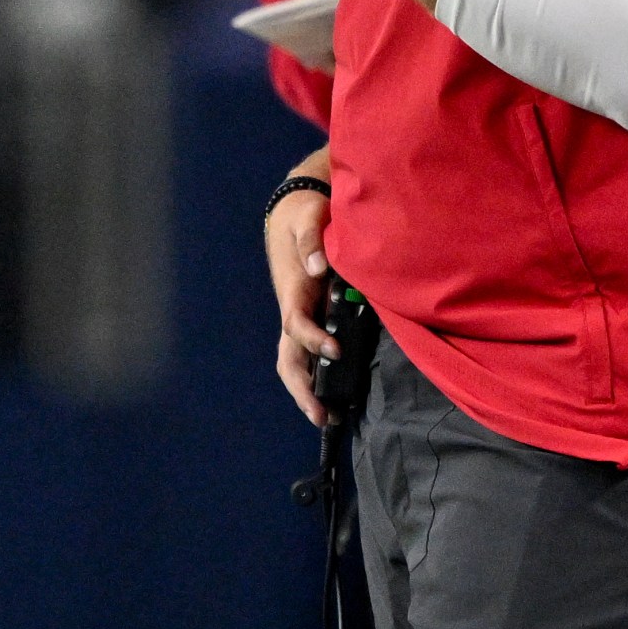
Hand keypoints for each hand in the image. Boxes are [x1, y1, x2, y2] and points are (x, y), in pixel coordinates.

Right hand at [265, 157, 335, 426]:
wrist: (295, 210)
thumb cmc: (305, 213)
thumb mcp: (309, 215)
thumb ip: (312, 240)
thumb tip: (317, 268)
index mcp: (293, 289)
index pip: (296, 323)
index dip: (312, 339)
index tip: (335, 350)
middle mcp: (293, 308)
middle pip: (288, 356)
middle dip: (302, 387)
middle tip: (324, 416)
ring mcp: (300, 315)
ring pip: (296, 359)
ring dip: (308, 390)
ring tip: (331, 418)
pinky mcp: (312, 315)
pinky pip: (309, 351)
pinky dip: (317, 375)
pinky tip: (338, 394)